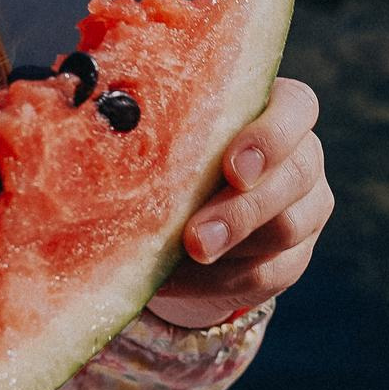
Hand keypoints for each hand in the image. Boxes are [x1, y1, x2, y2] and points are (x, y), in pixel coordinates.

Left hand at [148, 78, 330, 329]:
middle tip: (195, 237)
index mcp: (279, 111)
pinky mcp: (293, 258)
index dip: (269, 138)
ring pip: (286, 228)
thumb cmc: (176, 151)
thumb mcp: (169, 130)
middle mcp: (303, 157)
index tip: (230, 167)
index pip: (297, 109)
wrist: (190, 216)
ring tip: (183, 256)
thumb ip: (155, 118)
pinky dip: (218, 280)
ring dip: (230, 246)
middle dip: (241, 208)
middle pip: (295, 176)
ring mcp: (305, 210)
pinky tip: (175, 279)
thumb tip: (82, 111)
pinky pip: (266, 273)